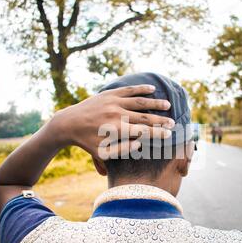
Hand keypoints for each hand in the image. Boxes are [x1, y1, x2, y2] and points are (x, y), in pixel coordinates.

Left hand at [48, 85, 174, 158]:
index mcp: (116, 130)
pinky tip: (152, 89)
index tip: (169, 134)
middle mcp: (116, 114)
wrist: (68, 124)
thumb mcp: (102, 153)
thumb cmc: (86, 142)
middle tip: (173, 122)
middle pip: (144, 116)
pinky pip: (128, 90)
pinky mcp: (108, 94)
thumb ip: (122, 150)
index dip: (158, 132)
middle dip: (161, 119)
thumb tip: (140, 143)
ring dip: (154, 103)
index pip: (143, 131)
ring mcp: (113, 102)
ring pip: (139, 101)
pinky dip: (141, 89)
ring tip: (167, 105)